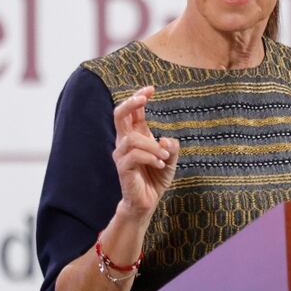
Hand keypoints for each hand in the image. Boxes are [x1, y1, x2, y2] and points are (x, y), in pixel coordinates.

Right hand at [112, 86, 179, 214]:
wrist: (147, 201)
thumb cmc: (156, 177)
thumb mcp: (170, 159)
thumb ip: (171, 147)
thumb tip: (165, 139)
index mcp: (136, 135)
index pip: (132, 111)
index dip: (139, 97)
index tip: (151, 89)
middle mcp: (125, 142)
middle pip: (118, 115)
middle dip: (130, 103)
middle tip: (143, 98)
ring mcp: (121, 155)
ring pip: (132, 139)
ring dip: (152, 146)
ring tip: (164, 157)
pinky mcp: (122, 168)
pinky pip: (133, 156)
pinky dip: (150, 157)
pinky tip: (160, 164)